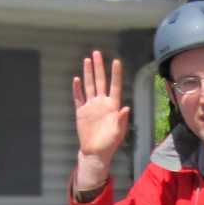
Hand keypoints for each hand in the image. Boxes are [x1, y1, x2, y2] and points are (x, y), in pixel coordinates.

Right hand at [72, 51, 129, 190]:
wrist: (95, 152)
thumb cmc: (109, 143)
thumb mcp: (118, 132)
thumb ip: (121, 119)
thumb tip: (126, 108)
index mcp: (112, 106)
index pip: (114, 86)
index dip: (115, 74)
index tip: (116, 61)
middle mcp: (102, 103)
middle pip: (100, 81)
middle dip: (99, 67)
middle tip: (97, 53)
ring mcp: (91, 106)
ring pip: (89, 86)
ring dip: (88, 73)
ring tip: (87, 60)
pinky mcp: (81, 112)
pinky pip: (78, 97)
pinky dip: (77, 89)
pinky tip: (77, 79)